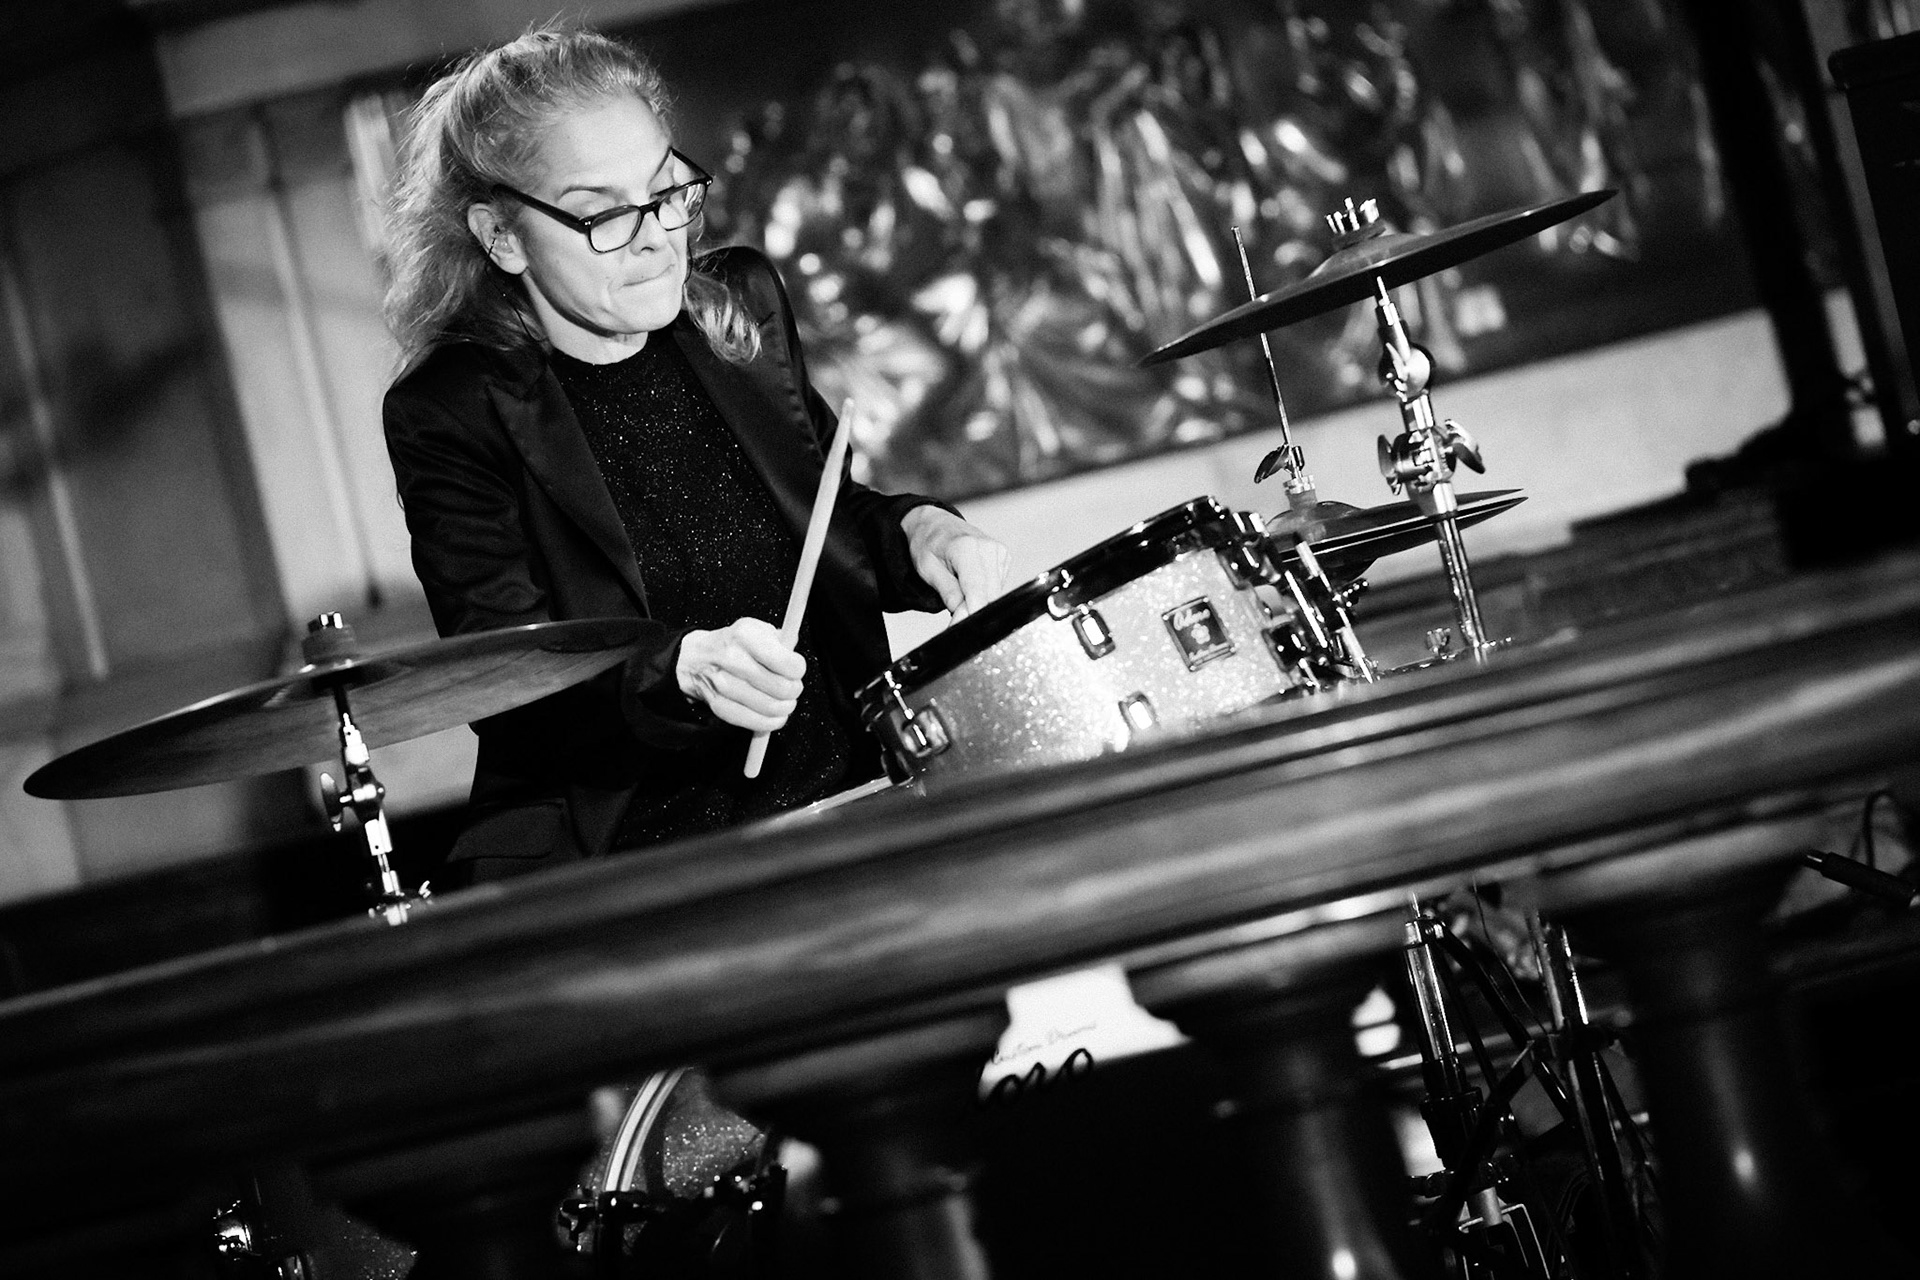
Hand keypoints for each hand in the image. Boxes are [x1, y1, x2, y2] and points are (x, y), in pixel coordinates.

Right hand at [676, 618, 805, 731]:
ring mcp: (723, 684)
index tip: (796, 670)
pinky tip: (774, 715)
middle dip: (794, 690)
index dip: (798, 670)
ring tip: (784, 701)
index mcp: (745, 636)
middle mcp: (733, 659)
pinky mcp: (719, 705)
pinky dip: (770, 722)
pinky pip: (754, 721)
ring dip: (784, 708)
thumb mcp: (757, 630)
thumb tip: (797, 656)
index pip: (788, 663)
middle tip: (792, 688)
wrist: (697, 658)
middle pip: (782, 688)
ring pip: (770, 707)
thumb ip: (782, 641)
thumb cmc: (734, 644)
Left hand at [901, 506, 1009, 618]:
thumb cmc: (928, 543)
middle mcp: (989, 548)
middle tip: (954, 617)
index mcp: (967, 548)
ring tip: (958, 593)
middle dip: (972, 611)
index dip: (970, 614)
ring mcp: (1000, 552)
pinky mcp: (1005, 557)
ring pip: (995, 594)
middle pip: (990, 596)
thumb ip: (947, 592)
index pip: (977, 591)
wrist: (936, 523)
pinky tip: (968, 584)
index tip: (958, 627)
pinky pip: (997, 587)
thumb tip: (962, 614)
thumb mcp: (927, 569)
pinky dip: (983, 592)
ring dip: (977, 601)